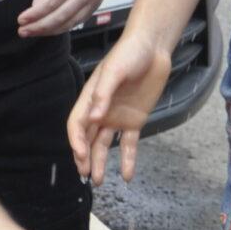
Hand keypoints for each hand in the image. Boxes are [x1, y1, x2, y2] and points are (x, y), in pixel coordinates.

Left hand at [22, 0, 119, 38]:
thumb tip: (36, 5)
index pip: (51, 2)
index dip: (35, 14)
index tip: (21, 20)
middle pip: (60, 17)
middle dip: (39, 27)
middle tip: (22, 31)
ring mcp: (92, 1)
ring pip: (69, 23)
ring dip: (49, 31)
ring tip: (32, 32)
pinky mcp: (95, 6)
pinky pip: (78, 21)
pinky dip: (62, 28)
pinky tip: (49, 29)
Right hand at [68, 36, 170, 184]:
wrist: (153, 49)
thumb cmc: (129, 54)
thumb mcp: (115, 71)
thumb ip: (103, 94)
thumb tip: (94, 118)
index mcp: (90, 99)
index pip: (77, 124)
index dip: (77, 141)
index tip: (81, 156)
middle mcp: (101, 111)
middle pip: (88, 138)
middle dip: (85, 157)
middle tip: (86, 174)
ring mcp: (117, 117)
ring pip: (105, 145)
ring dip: (101, 162)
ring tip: (99, 180)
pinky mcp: (135, 120)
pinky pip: (129, 143)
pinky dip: (128, 159)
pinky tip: (127, 176)